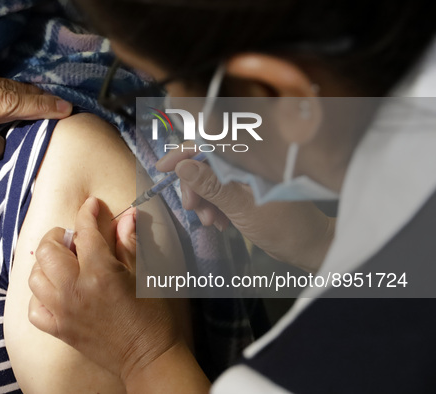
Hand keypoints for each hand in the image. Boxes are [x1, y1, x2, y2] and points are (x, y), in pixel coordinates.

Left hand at [28, 197, 180, 382]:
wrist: (148, 356)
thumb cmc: (152, 315)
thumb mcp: (143, 274)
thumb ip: (129, 243)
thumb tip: (127, 215)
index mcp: (100, 272)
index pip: (85, 232)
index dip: (87, 213)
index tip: (91, 205)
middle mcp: (75, 290)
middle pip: (48, 250)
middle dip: (59, 236)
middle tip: (73, 238)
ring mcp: (63, 311)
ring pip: (35, 277)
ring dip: (47, 264)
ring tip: (63, 264)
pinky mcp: (59, 330)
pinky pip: (34, 308)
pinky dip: (39, 296)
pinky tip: (55, 292)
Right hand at [156, 148, 334, 271]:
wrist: (307, 245)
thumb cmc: (282, 226)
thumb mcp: (241, 207)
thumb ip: (211, 185)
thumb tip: (182, 166)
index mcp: (251, 156)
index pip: (210, 142)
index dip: (184, 152)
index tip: (163, 167)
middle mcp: (248, 160)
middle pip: (206, 161)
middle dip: (195, 186)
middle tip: (194, 209)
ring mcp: (247, 174)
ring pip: (210, 178)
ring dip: (203, 200)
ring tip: (210, 221)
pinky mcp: (246, 188)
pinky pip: (219, 190)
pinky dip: (213, 205)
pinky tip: (218, 221)